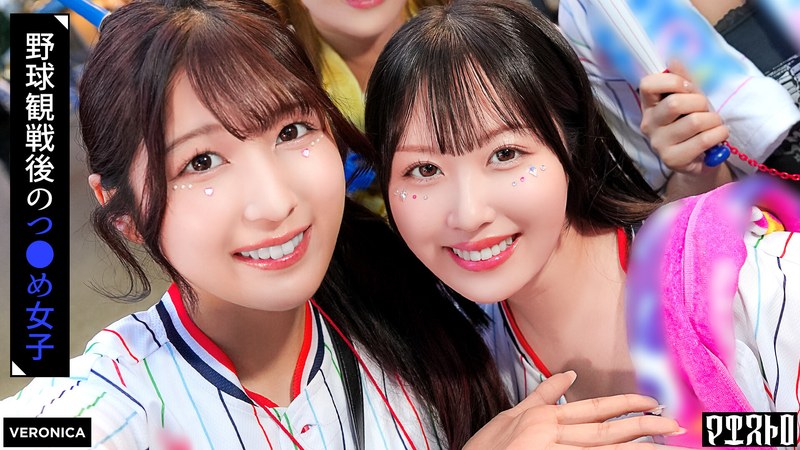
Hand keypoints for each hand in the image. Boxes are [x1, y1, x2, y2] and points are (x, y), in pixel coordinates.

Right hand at [463, 371, 684, 449]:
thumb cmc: (485, 449)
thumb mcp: (510, 416)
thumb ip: (541, 394)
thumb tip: (568, 375)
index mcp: (544, 416)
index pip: (596, 408)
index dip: (627, 405)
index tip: (654, 403)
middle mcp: (551, 434)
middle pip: (607, 431)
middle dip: (644, 427)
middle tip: (675, 425)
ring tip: (665, 447)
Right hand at [639, 61, 729, 175]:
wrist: (700, 158)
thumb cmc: (694, 125)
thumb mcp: (690, 99)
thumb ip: (683, 80)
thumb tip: (673, 59)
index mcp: (649, 106)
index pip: (647, 84)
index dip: (673, 81)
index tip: (688, 88)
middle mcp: (649, 124)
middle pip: (675, 103)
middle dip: (700, 102)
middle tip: (706, 110)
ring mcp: (658, 144)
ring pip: (694, 121)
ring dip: (714, 120)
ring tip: (714, 125)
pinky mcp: (672, 159)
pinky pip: (703, 140)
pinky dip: (719, 134)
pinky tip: (717, 137)